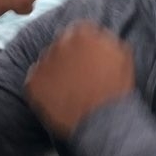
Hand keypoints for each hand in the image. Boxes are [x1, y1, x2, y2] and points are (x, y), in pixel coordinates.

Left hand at [24, 21, 134, 138]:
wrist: (103, 122)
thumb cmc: (116, 92)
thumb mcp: (123, 58)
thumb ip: (108, 41)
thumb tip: (100, 36)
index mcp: (83, 34)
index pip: (76, 33)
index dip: (81, 48)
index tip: (84, 61)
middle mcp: (60, 43)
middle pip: (59, 47)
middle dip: (66, 59)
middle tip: (75, 79)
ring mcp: (44, 63)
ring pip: (46, 64)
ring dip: (54, 74)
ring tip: (66, 92)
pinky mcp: (33, 83)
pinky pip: (33, 82)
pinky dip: (41, 89)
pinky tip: (55, 100)